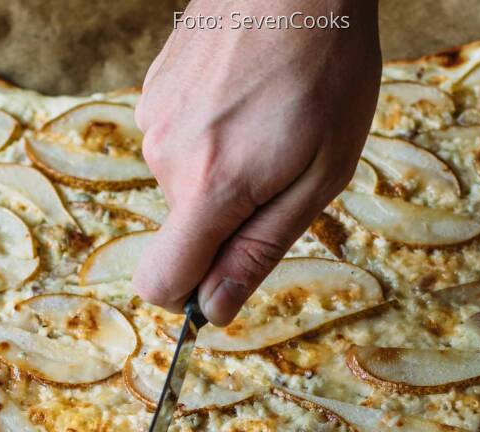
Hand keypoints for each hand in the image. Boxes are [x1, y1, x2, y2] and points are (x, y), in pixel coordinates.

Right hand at [132, 0, 380, 324]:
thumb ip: (257, 250)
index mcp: (209, 188)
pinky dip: (208, 135)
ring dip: (222, 170)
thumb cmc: (327, 73)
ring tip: (265, 120)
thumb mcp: (318, 177)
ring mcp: (153, 118)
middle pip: (185, 230)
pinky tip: (243, 96)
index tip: (223, 279)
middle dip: (228, 217)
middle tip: (280, 165)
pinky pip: (177, 142)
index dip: (189, 295)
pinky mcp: (152, 89)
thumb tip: (213, 310)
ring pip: (182, 182)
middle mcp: (165, 157)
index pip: (160, 282)